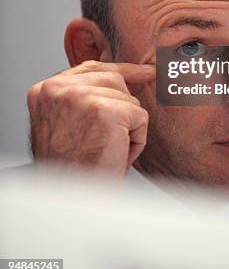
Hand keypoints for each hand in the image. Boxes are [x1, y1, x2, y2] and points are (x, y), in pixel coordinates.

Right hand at [27, 60, 154, 178]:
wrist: (71, 200)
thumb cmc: (71, 169)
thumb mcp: (66, 124)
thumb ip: (83, 98)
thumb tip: (120, 77)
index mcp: (45, 90)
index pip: (91, 68)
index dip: (120, 71)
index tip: (144, 71)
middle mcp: (60, 89)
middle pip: (113, 78)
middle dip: (123, 105)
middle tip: (113, 136)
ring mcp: (83, 97)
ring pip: (128, 98)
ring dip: (128, 127)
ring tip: (107, 150)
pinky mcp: (109, 111)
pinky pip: (140, 116)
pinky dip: (137, 140)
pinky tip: (118, 155)